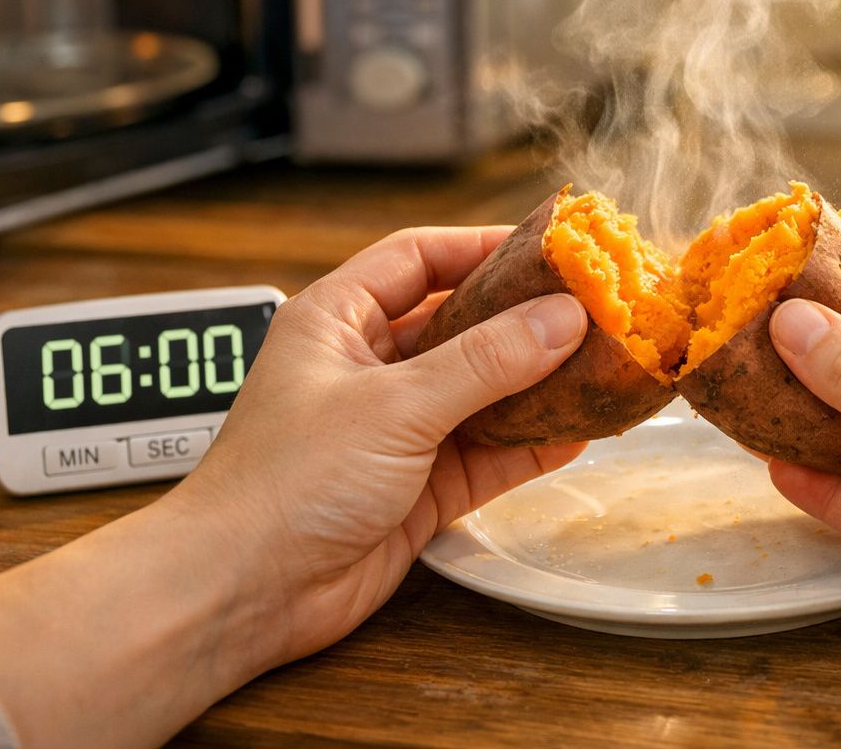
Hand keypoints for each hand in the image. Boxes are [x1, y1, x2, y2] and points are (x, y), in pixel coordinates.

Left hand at [171, 226, 588, 666]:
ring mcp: (397, 430)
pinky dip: (532, 443)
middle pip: (461, 324)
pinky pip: (490, 453)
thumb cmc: (280, 484)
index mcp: (337, 322)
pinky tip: (577, 431)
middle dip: (523, 318)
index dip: (480, 247)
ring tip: (597, 364)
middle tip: (588, 307)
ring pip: (482, 391)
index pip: (417, 258)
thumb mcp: (393, 404)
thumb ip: (485, 361)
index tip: (546, 248)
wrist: (243, 593)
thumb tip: (560, 318)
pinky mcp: (420, 488)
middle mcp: (368, 370)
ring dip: (536, 382)